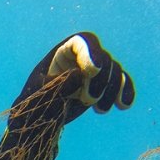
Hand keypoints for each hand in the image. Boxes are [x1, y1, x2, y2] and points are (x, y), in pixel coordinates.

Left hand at [14, 31, 135, 125]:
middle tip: (88, 100)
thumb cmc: (35, 102)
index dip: (91, 53)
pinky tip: (123, 106)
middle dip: (100, 80)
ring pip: (114, 71)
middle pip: (103, 58)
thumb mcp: (40, 94)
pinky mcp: (104, 84)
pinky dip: (125, 92)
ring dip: (111, 91)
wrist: (41, 116)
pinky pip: (120, 83)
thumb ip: (57, 84)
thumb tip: (79, 75)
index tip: (93, 71)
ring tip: (100, 110)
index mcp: (64, 52)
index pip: (82, 42)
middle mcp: (82, 57)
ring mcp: (95, 70)